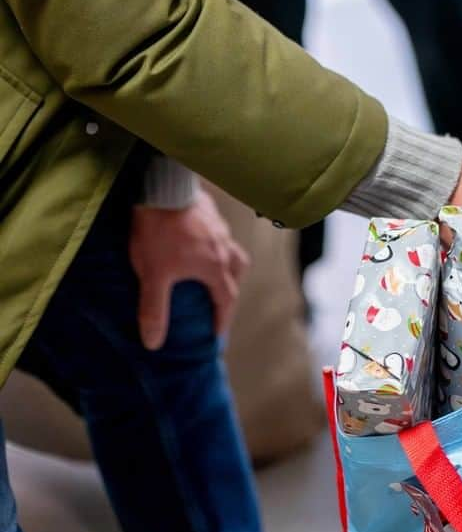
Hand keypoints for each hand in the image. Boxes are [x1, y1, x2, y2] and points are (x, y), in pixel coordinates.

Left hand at [129, 188, 250, 349]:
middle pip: (239, 269)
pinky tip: (200, 241)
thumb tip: (153, 343)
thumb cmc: (159, 233)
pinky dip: (215, 242)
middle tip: (221, 299)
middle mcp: (223, 245)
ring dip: (227, 263)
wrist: (162, 187)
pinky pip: (220, 230)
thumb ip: (154, 310)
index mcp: (214, 265)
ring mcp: (218, 225)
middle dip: (233, 287)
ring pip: (231, 247)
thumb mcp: (153, 276)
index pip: (227, 298)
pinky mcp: (209, 210)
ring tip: (213, 269)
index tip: (218, 334)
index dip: (223, 318)